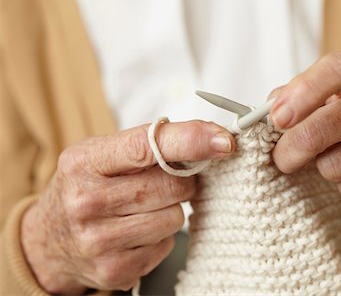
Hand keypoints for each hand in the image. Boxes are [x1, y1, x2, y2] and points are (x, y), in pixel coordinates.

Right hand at [20, 121, 234, 293]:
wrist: (50, 240)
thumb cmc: (85, 188)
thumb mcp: (101, 154)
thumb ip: (149, 143)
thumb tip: (210, 138)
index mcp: (84, 162)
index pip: (147, 146)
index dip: (191, 141)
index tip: (223, 140)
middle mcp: (87, 202)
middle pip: (172, 186)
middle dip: (183, 181)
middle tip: (170, 179)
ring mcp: (100, 241)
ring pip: (174, 218)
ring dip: (171, 210)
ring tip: (145, 207)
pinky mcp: (116, 269)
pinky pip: (166, 245)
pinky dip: (161, 235)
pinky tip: (138, 231)